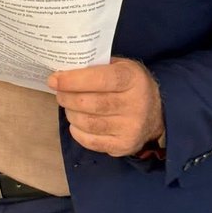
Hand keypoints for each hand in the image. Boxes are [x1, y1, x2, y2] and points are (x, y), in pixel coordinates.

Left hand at [48, 57, 163, 156]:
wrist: (157, 113)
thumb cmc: (129, 85)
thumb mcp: (119, 67)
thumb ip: (95, 67)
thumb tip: (62, 73)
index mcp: (133, 79)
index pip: (100, 79)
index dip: (73, 80)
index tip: (54, 80)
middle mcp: (136, 105)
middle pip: (89, 103)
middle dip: (66, 97)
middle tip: (59, 93)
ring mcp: (131, 128)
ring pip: (87, 123)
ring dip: (70, 113)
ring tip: (69, 106)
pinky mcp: (124, 146)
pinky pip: (90, 141)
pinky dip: (77, 131)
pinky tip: (77, 122)